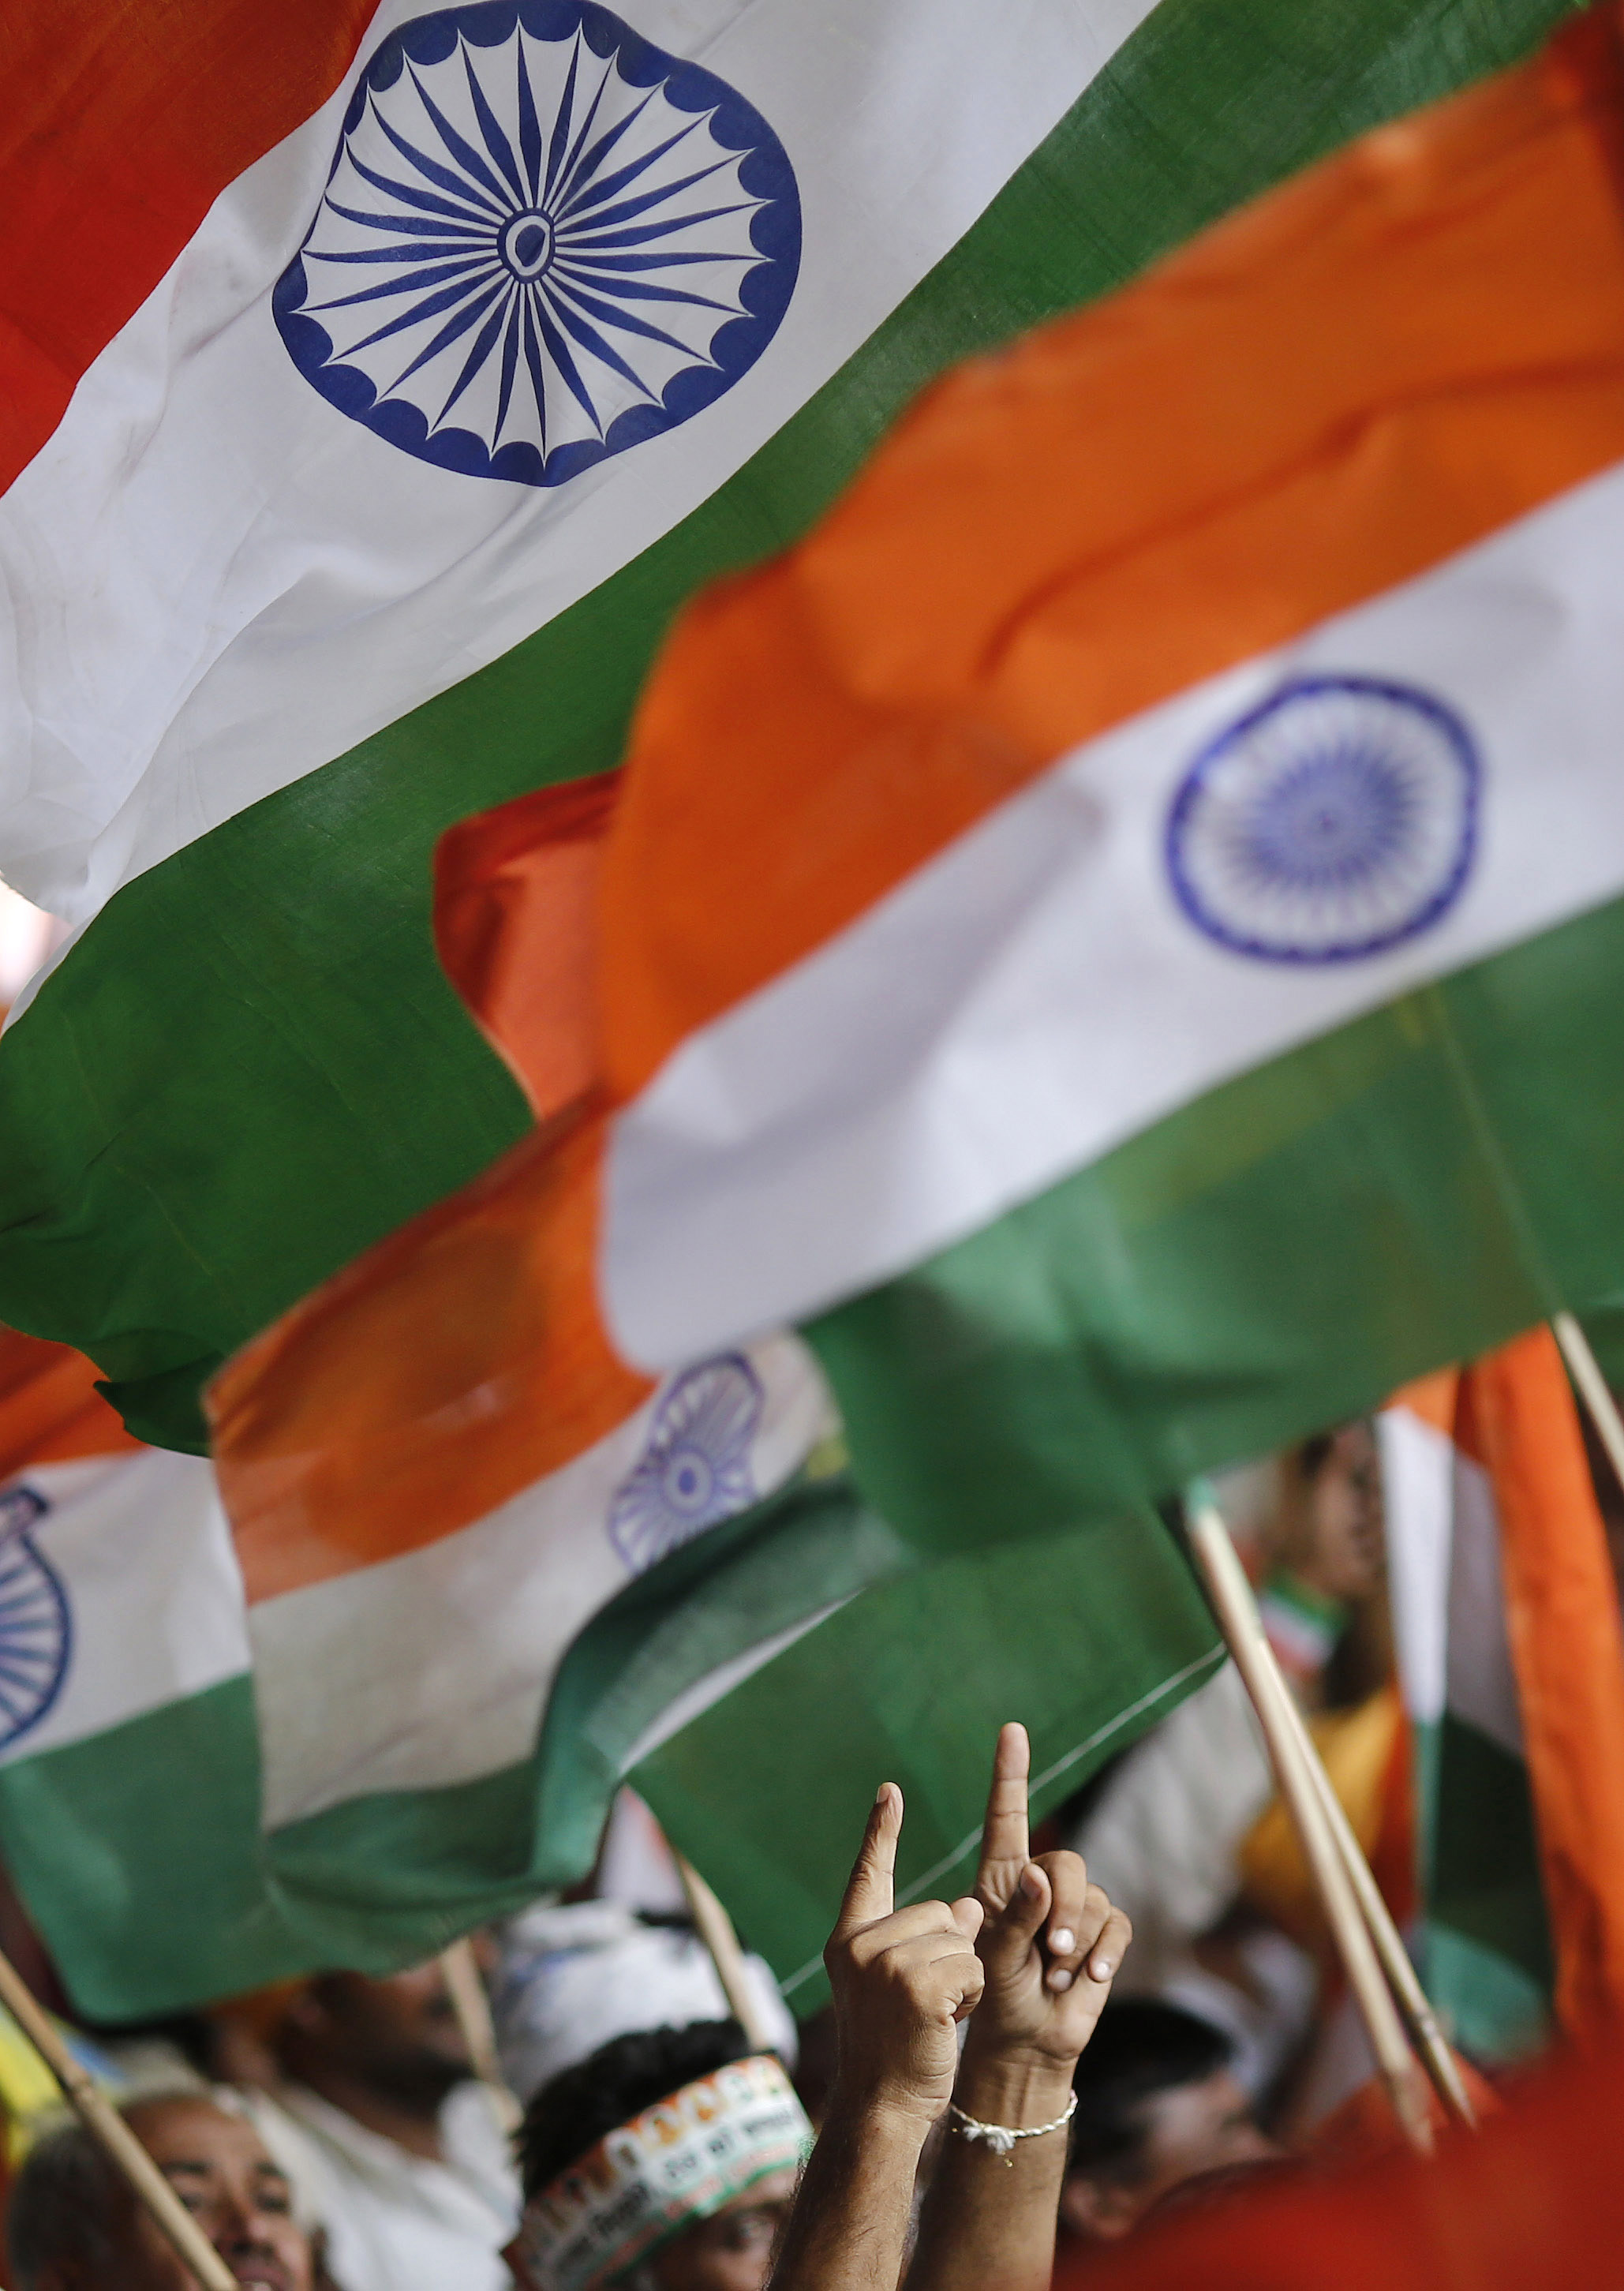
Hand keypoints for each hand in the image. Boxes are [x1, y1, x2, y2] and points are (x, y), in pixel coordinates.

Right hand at [823, 1783, 986, 2128]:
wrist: (881, 2107)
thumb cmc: (894, 2049)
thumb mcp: (901, 1984)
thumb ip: (925, 1939)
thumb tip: (967, 1904)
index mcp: (848, 1940)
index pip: (869, 1874)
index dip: (882, 1832)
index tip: (891, 1790)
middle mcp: (860, 1945)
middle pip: (938, 1910)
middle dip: (951, 1951)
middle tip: (925, 2002)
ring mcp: (885, 1964)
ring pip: (960, 1939)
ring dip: (965, 1978)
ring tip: (934, 2017)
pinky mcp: (917, 1985)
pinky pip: (971, 1966)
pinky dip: (972, 1994)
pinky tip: (946, 2024)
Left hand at [966, 1722, 1130, 2079]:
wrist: (1027, 2042)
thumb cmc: (996, 1997)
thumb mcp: (994, 1957)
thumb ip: (1014, 1917)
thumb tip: (1037, 1876)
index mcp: (1001, 1879)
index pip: (1006, 1817)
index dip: (1010, 1773)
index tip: (1011, 1730)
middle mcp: (1038, 1884)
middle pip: (1065, 1862)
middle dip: (1063, 1906)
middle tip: (1052, 1951)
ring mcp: (1073, 1909)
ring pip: (1092, 1897)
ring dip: (1078, 1941)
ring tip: (1055, 1977)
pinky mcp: (1102, 1935)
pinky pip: (1116, 1925)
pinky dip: (1105, 1952)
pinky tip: (1089, 1978)